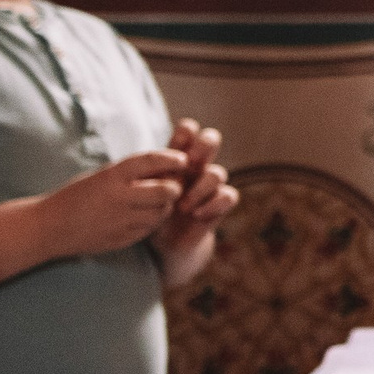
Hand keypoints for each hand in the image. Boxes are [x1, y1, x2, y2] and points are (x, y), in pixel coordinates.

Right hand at [40, 150, 188, 256]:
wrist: (48, 227)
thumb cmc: (77, 195)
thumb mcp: (102, 176)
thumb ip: (131, 173)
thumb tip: (168, 165)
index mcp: (111, 176)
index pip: (151, 160)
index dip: (172, 159)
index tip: (183, 160)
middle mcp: (118, 197)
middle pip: (166, 190)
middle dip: (174, 187)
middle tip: (173, 186)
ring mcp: (120, 220)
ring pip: (161, 212)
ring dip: (165, 206)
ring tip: (156, 202)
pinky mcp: (121, 239)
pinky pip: (149, 230)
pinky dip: (151, 223)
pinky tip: (142, 217)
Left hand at [153, 122, 238, 267]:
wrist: (164, 241)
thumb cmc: (151, 209)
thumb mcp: (144, 192)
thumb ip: (149, 178)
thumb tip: (153, 167)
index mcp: (177, 158)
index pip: (187, 132)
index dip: (186, 132)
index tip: (176, 144)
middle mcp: (197, 167)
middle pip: (211, 140)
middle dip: (204, 147)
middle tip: (189, 164)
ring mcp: (210, 185)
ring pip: (218, 172)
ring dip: (200, 188)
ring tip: (182, 207)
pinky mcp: (219, 204)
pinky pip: (229, 196)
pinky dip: (214, 204)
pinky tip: (197, 215)